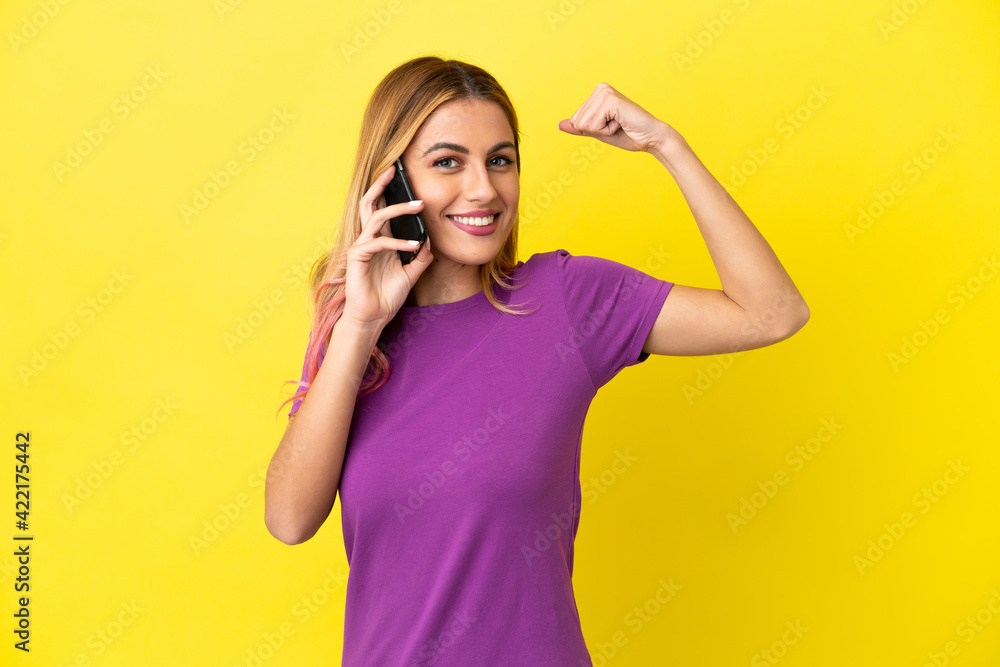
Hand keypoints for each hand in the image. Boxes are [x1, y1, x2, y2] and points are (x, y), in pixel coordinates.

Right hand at [341, 164, 433, 327]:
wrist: (373, 317)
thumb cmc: (387, 296)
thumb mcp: (411, 274)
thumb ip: (420, 257)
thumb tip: (430, 241)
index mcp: (380, 240)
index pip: (382, 208)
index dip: (389, 192)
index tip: (401, 176)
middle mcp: (369, 239)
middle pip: (370, 203)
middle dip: (382, 184)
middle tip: (395, 170)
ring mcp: (362, 246)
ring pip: (376, 217)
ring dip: (398, 209)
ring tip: (418, 206)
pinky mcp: (358, 257)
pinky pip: (378, 242)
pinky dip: (397, 243)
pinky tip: (413, 245)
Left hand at [557, 82, 674, 152]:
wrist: (651, 138)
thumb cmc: (628, 135)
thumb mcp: (598, 132)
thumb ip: (579, 128)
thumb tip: (559, 125)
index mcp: (596, 93)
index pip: (575, 120)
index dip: (592, 130)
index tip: (611, 125)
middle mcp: (600, 88)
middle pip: (577, 121)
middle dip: (596, 130)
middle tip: (617, 125)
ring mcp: (605, 92)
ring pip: (584, 124)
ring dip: (602, 131)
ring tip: (619, 124)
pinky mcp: (610, 101)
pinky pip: (593, 125)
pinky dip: (606, 131)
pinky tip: (621, 123)